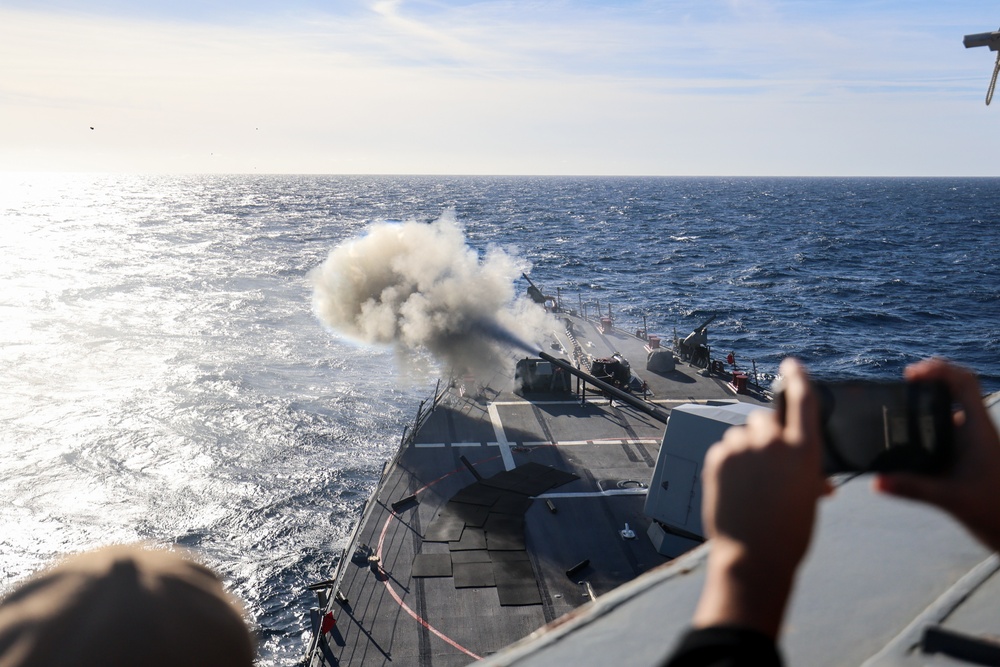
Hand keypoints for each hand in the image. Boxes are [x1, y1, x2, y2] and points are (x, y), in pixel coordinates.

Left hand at [693, 358, 830, 637]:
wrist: (753, 556)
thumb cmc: (789, 532)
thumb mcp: (809, 496)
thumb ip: (806, 471)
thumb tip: (811, 474)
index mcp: (804, 450)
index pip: (802, 399)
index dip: (798, 378)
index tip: (792, 365)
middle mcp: (772, 442)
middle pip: (765, 417)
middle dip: (766, 432)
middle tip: (767, 461)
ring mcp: (741, 448)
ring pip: (741, 433)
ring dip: (746, 448)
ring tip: (751, 483)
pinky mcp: (716, 457)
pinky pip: (724, 448)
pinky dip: (729, 461)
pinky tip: (736, 486)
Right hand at [875, 358, 999, 551]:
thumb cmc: (993, 511)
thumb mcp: (950, 499)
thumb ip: (912, 488)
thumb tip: (876, 482)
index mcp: (978, 430)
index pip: (964, 383)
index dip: (938, 369)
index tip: (911, 374)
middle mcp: (976, 430)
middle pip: (959, 388)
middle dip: (932, 378)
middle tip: (904, 382)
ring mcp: (974, 442)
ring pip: (954, 407)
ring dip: (931, 398)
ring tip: (902, 401)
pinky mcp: (969, 455)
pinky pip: (948, 427)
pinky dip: (930, 421)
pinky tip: (910, 435)